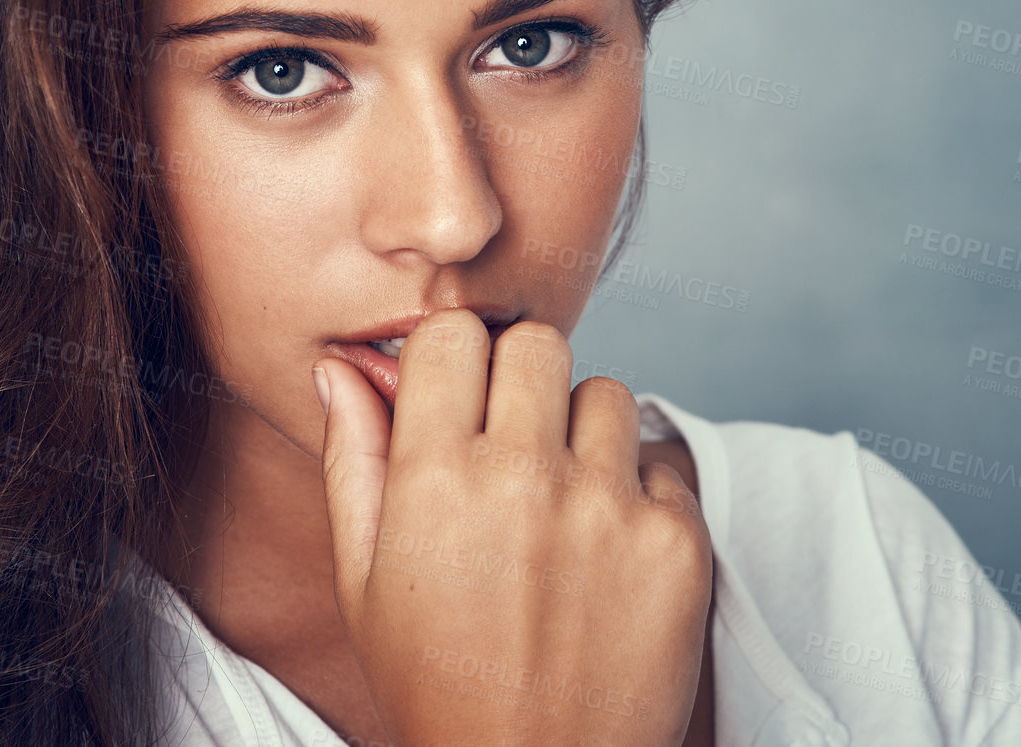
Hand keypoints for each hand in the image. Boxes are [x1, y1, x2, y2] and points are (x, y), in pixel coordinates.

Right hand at [315, 309, 711, 746]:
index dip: (456, 360)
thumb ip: (354, 460)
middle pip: (538, 345)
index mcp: (436, 478)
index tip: (460, 395)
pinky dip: (640, 494)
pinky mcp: (677, 542)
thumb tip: (343, 368)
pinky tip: (608, 551)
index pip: (455, 335)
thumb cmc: (438, 684)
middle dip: (523, 381)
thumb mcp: (363, 582)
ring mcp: (609, 507)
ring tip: (564, 503)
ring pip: (607, 394)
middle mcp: (525, 478)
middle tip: (515, 442)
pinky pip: (664, 464)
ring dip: (585, 433)